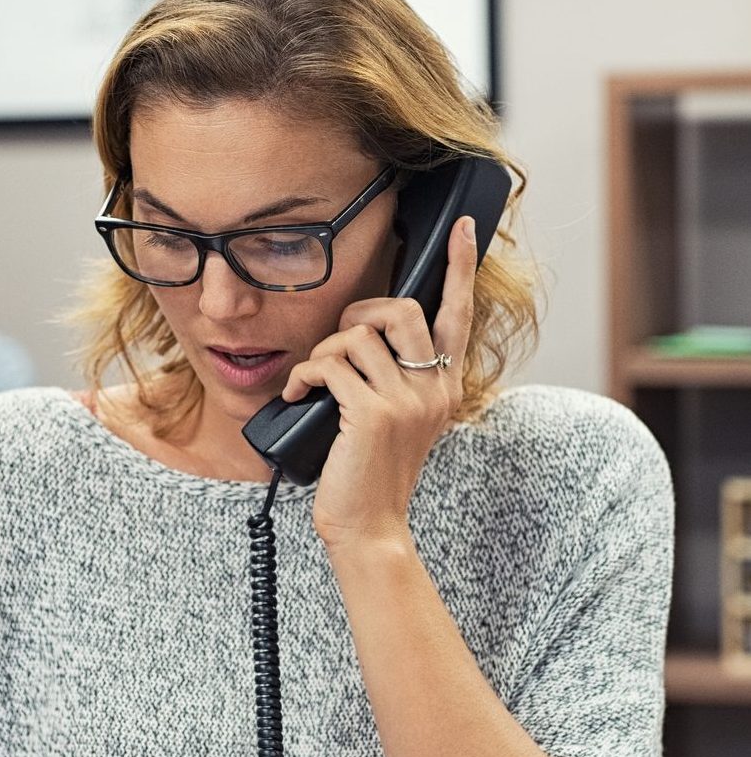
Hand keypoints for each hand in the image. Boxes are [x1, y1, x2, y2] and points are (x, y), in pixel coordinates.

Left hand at [281, 215, 477, 554]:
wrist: (369, 528)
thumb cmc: (371, 475)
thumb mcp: (398, 423)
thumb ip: (396, 380)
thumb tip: (362, 336)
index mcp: (446, 388)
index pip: (460, 316)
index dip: (459, 268)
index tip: (461, 228)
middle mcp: (434, 390)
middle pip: (402, 309)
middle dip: (358, 313)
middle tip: (337, 343)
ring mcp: (407, 401)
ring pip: (357, 336)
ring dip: (323, 352)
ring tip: (312, 383)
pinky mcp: (372, 414)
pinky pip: (329, 365)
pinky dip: (303, 376)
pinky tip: (295, 397)